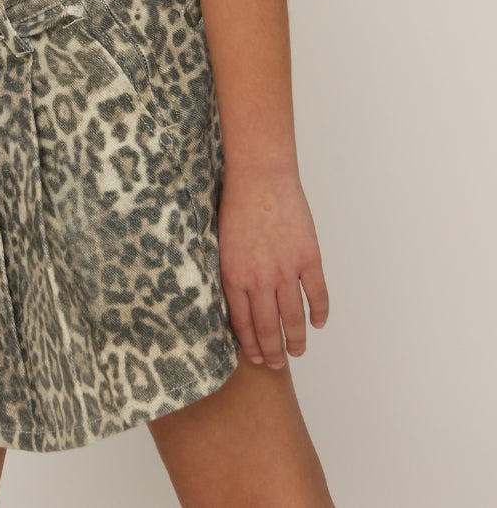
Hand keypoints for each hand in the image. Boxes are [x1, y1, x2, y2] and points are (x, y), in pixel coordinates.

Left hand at [217, 165, 329, 370]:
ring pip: (294, 317)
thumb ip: (232, 272)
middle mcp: (260, 279)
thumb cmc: (236, 204)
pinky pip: (317, 294)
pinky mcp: (308, 258)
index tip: (257, 357)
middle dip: (273, 351)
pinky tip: (318, 323)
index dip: (251, 345)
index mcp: (234, 276)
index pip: (243, 323)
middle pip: (269, 328)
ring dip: (297, 339)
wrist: (259, 176)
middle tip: (278, 365)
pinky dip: (319, 312)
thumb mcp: (222, 243)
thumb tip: (239, 300)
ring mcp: (286, 270)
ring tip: (298, 351)